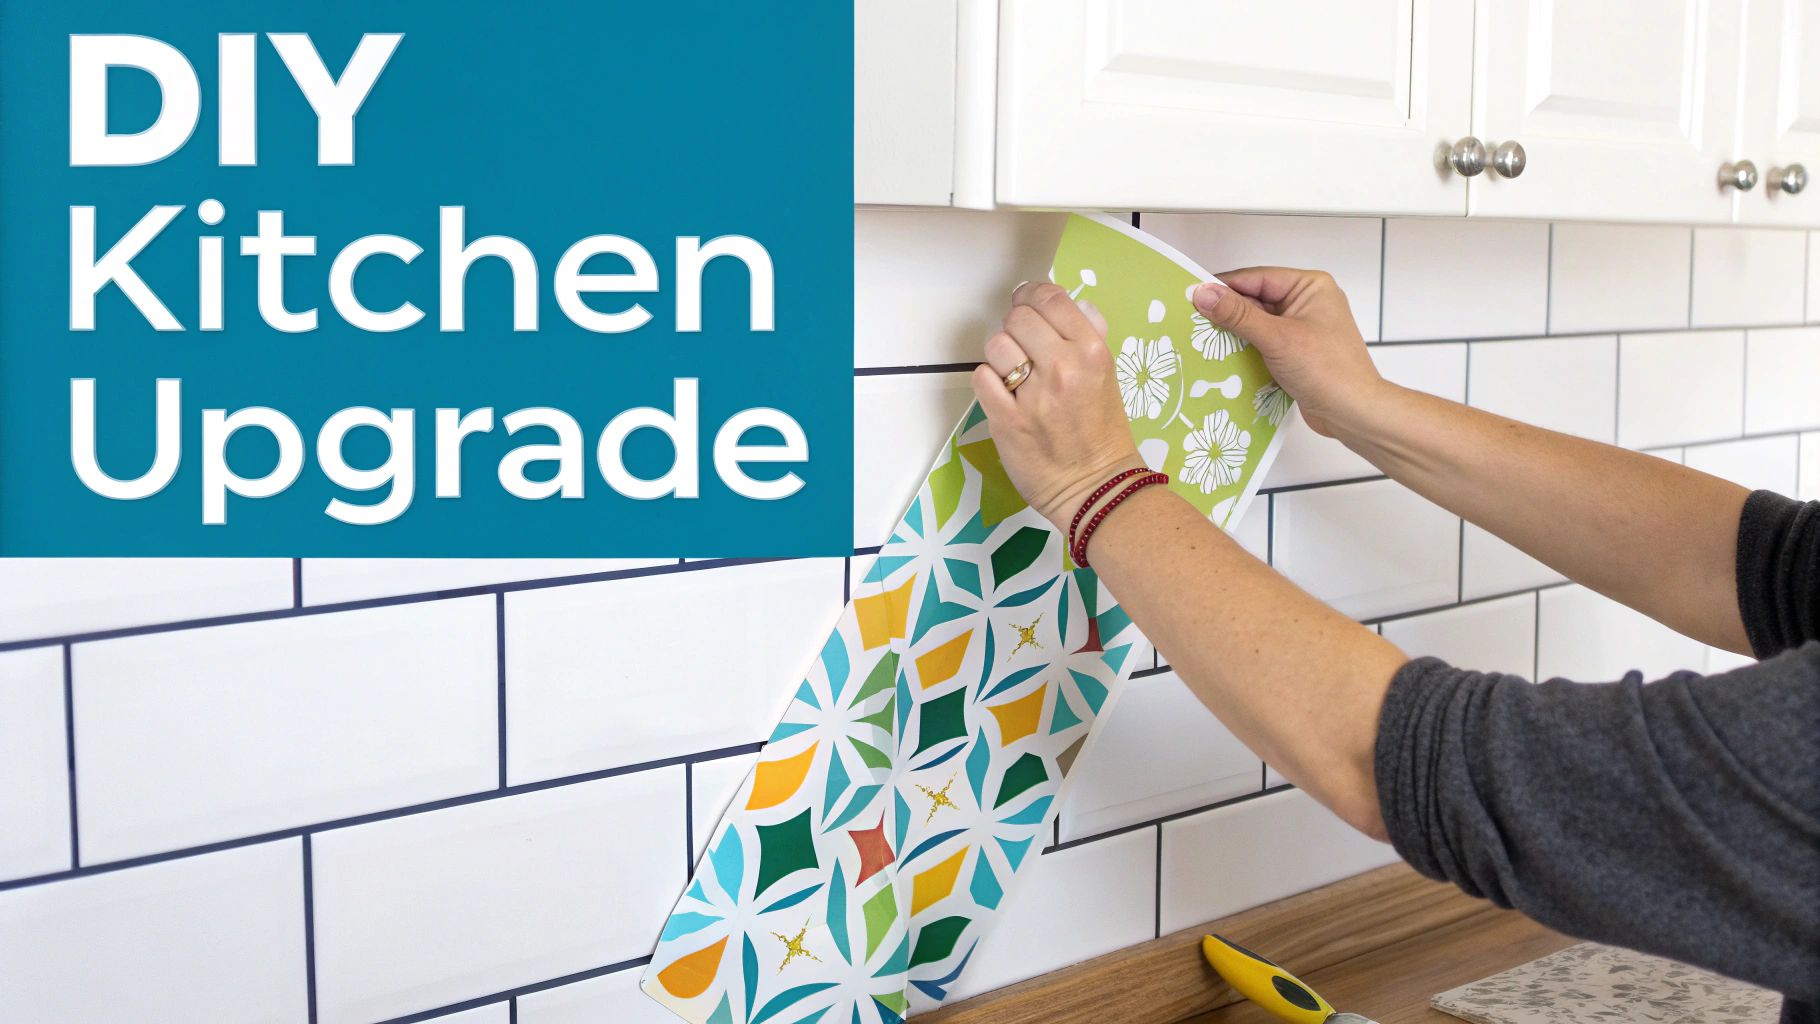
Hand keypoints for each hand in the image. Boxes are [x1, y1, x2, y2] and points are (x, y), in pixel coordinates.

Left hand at [972, 282, 1145, 531]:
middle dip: (1016, 327)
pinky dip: (989, 382)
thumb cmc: (1102, 433)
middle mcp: (1063, 368)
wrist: (1096, 487)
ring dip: (1001, 356)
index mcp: (1092, 351)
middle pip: (1018, 317)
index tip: (1027, 303)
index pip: (1051, 299)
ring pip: (996, 344)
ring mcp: (1033, 395)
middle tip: (1023, 346)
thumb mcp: (1107, 376)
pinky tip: (1004, 394)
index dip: (1032, 295)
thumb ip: (1089, 336)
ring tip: (1015, 374)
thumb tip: (1074, 304)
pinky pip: (982, 377)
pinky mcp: (1007, 420)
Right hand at [1191, 268, 1384, 436]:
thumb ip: (1237, 315)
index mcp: (1310, 287)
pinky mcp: (1297, 352)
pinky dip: (1246, 349)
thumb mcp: (1277, 338)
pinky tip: (1225, 357)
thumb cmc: (1329, 371)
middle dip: (1228, 312)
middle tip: (1194, 320)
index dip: (1225, 287)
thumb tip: (1204, 294)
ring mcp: (1302, 328)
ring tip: (1205, 340)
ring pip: (1258, 323)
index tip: (1193, 295)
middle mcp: (1307, 303)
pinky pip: (1264, 343)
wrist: (1353, 412)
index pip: (1257, 278)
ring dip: (1235, 333)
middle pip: (1256, 300)